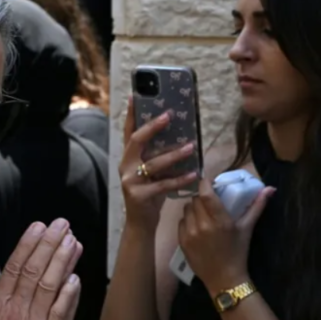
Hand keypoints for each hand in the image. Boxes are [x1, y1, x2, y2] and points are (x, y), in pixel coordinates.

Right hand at [0, 219, 82, 319]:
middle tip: (62, 225)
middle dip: (50, 245)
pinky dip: (69, 296)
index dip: (28, 245)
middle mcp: (15, 313)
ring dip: (63, 262)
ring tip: (73, 242)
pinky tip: (76, 278)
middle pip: (34, 271)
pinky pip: (61, 315)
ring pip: (49, 287)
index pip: (13, 268)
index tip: (38, 228)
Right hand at [119, 97, 197, 229]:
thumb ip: (156, 156)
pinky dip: (180, 179)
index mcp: (128, 158)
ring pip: (153, 163)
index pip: (128, 132)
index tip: (135, 96)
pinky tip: (194, 174)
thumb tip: (179, 135)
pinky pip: (163, 184)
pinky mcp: (139, 195)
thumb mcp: (150, 172)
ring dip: (174, 154)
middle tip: (170, 115)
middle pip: (136, 141)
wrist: (140, 223)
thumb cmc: (149, 193)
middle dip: (153, 127)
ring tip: (191, 146)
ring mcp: (130, 181)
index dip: (131, 114)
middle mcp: (126, 166)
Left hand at [177, 178, 274, 289]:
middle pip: (195, 200)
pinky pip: (181, 222)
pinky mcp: (181, 241)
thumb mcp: (247, 228)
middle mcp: (202, 225)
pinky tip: (196, 226)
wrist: (224, 278)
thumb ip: (257, 206)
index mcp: (220, 221)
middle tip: (209, 201)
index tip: (207, 181)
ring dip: (194, 209)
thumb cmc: (238, 252)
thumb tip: (270, 188)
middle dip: (202, 198)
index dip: (204, 183)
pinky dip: (187, 221)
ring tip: (203, 214)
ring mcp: (189, 234)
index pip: (205, 194)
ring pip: (186, 209)